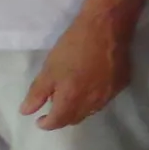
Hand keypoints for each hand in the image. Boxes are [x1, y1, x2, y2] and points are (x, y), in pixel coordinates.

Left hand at [19, 6, 134, 130]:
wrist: (107, 26)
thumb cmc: (74, 46)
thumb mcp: (49, 68)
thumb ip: (37, 93)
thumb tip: (26, 112)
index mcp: (72, 100)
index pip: (57, 122)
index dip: (46, 123)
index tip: (39, 119)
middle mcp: (92, 103)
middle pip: (75, 119)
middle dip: (63, 117)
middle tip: (54, 106)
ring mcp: (110, 94)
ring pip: (91, 110)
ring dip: (79, 108)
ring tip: (73, 95)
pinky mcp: (122, 84)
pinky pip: (105, 98)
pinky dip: (94, 98)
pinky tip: (92, 85)